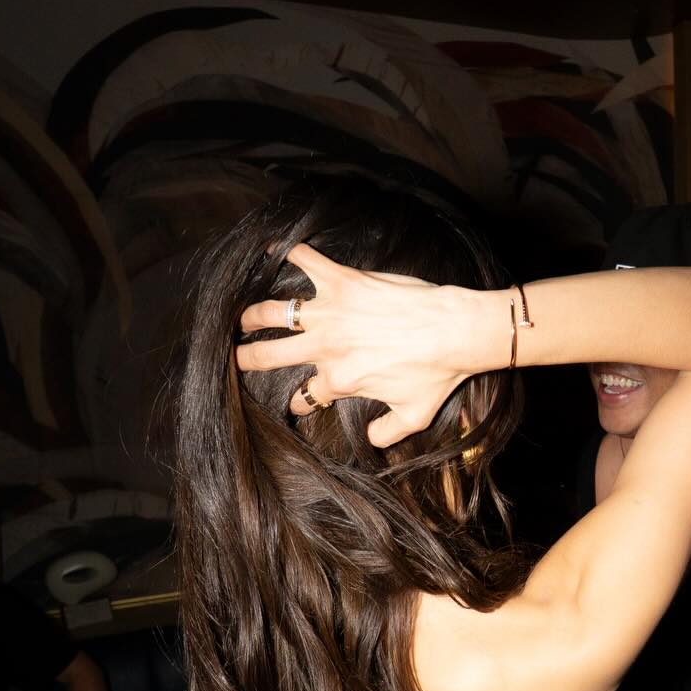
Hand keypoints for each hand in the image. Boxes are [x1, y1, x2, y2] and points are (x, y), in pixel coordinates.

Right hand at [234, 244, 483, 446]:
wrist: (454, 331)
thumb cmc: (436, 373)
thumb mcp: (414, 416)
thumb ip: (387, 432)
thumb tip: (372, 442)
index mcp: (339, 381)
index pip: (306, 396)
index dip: (299, 402)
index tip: (297, 401)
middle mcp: (325, 347)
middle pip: (269, 355)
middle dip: (246, 358)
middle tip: (236, 356)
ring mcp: (330, 313)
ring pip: (273, 312)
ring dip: (253, 315)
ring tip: (243, 317)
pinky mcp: (343, 282)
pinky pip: (306, 261)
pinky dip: (288, 253)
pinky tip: (274, 248)